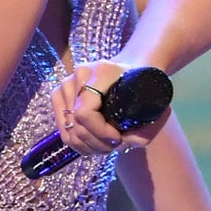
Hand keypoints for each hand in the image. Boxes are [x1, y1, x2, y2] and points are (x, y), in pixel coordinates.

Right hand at [52, 59, 168, 155]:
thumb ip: (144, 130)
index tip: (118, 139)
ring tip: (105, 145)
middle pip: (76, 123)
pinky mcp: (59, 94)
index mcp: (101, 71)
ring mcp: (67, 83)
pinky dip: (78, 142)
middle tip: (114, 145)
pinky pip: (62, 128)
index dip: (99, 132)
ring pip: (68, 129)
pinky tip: (93, 143)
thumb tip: (126, 144)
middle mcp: (80, 74)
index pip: (85, 112)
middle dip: (96, 142)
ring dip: (87, 145)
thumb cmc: (142, 84)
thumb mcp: (151, 103)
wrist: (132, 65)